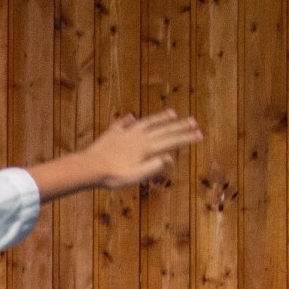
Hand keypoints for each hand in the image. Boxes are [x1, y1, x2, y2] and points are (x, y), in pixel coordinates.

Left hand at [82, 109, 203, 187]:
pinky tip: (132, 117)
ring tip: (172, 113)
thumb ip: (153, 166)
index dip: (186, 138)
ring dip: (160, 118)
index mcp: (146, 147)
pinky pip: (123, 124)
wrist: (89, 167)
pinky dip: (130, 120)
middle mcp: (138, 136)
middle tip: (194, 121)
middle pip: (163, 129)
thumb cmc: (113, 176)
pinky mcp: (113, 133)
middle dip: (180, 126)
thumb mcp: (135, 176)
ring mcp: (126, 133)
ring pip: (147, 122)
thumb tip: (170, 158)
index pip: (171, 141)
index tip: (200, 134)